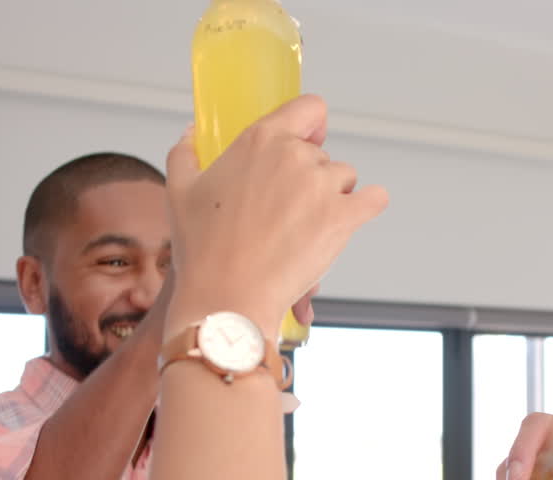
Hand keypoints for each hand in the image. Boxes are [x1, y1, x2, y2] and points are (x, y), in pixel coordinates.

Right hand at [163, 95, 386, 338]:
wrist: (227, 298)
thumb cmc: (204, 251)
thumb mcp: (178, 191)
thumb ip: (185, 153)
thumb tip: (192, 133)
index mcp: (260, 141)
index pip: (308, 108)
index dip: (312, 123)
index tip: (310, 138)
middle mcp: (294, 156)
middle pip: (323, 154)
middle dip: (309, 179)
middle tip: (285, 211)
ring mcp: (321, 186)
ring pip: (345, 179)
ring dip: (332, 198)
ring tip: (303, 228)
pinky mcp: (343, 218)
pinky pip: (375, 199)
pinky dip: (368, 206)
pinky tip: (352, 217)